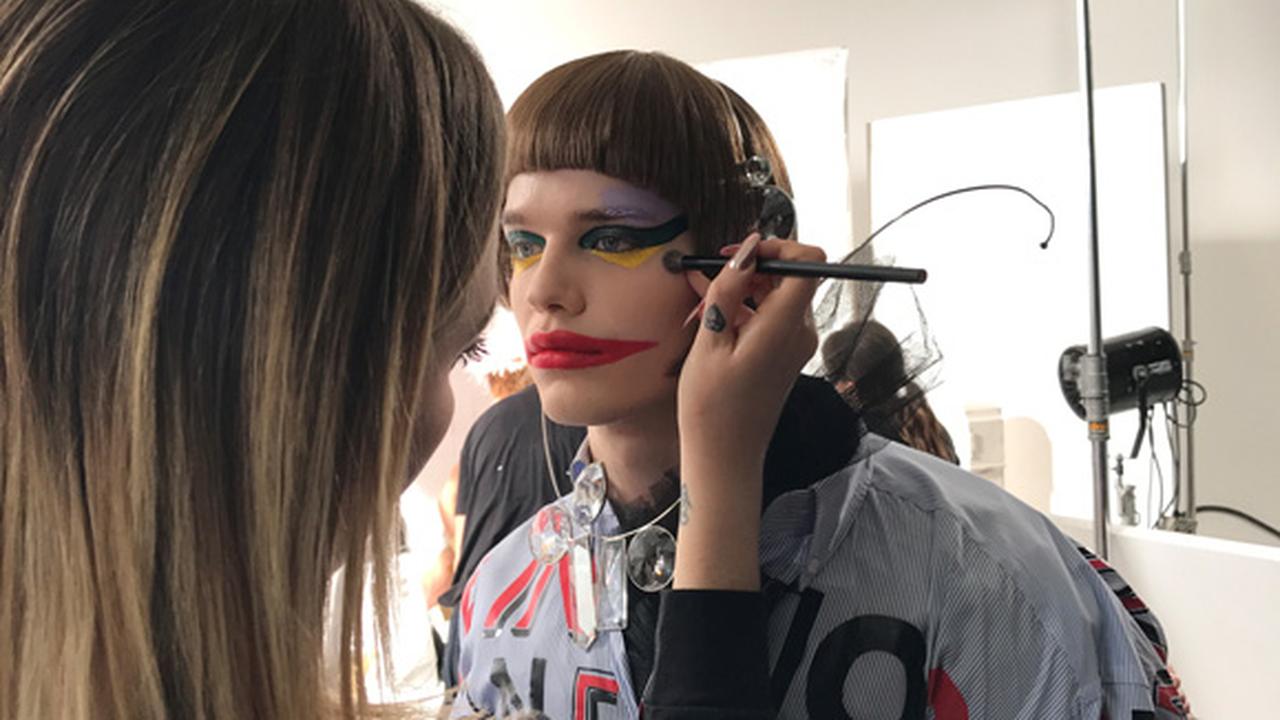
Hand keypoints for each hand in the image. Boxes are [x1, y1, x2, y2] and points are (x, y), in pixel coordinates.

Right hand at [672, 233, 823, 589]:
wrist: (725, 457)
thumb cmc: (711, 406)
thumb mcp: (710, 341)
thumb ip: (729, 289)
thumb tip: (747, 248)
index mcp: (785, 326)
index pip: (809, 262)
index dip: (778, 246)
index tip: (740, 255)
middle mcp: (800, 332)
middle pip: (788, 276)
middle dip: (748, 269)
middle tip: (705, 278)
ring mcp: (794, 344)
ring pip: (774, 296)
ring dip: (739, 291)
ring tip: (698, 304)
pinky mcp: (784, 355)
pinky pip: (768, 317)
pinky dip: (741, 311)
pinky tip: (708, 323)